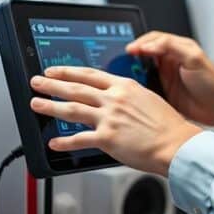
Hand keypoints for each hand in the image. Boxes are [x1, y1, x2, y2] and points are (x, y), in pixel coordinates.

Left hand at [28, 66, 201, 175]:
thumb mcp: (149, 98)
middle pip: (76, 87)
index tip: (56, 70)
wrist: (176, 143)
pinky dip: (64, 142)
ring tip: (36, 104)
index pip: (90, 74)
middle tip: (37, 81)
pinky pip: (79, 140)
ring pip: (72, 109)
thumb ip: (129, 96)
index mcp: (125, 86)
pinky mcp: (107, 138)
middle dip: (52, 84)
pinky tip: (53, 143)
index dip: (70, 71)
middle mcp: (114, 99)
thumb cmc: (168, 125)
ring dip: (50, 106)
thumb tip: (117, 98)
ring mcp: (109, 118)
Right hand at [126, 32, 213, 135]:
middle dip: (131, 56)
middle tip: (121, 61)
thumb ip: (172, 47)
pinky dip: (136, 86)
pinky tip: (132, 89)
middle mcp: (169, 61)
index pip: (153, 39)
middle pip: (143, 53)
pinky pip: (144, 85)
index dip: (140, 42)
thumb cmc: (212, 83)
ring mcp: (164, 76)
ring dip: (132, 71)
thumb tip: (149, 45)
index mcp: (177, 48)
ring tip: (123, 74)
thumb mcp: (194, 58)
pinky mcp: (160, 91)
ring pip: (141, 69)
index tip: (130, 50)